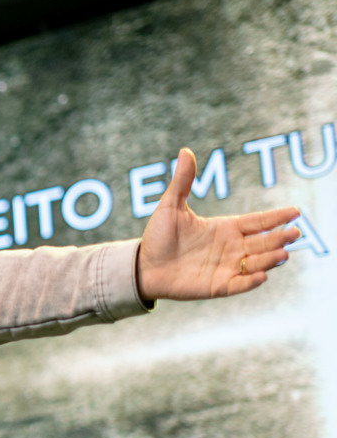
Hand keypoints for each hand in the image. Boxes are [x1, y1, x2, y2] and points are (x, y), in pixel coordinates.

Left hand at [136, 148, 299, 300]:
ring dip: (270, 259)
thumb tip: (185, 151)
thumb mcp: (171, 206)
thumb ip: (183, 181)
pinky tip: (261, 275)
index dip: (276, 217)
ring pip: (256, 262)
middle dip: (280, 238)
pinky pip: (239, 284)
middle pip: (263, 242)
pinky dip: (250, 281)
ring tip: (283, 253)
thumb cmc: (158, 236)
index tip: (295, 212)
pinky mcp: (218, 286)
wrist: (143, 266)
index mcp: (225, 228)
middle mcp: (231, 248)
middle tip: (295, 233)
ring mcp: (227, 268)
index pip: (258, 222)